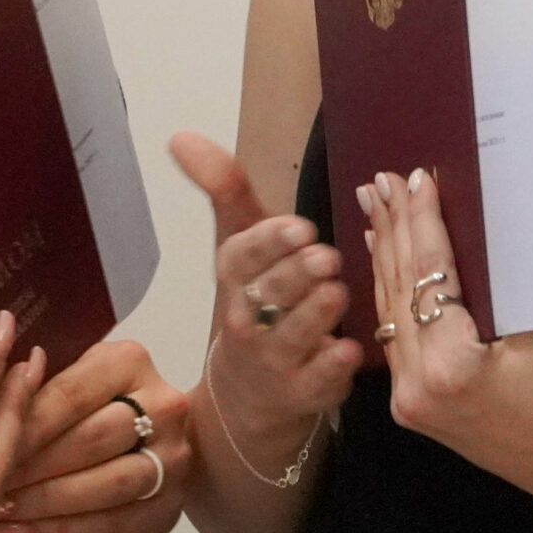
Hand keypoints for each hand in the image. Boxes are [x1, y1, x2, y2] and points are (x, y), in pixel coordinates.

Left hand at [0, 338, 190, 532]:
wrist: (150, 437)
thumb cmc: (89, 405)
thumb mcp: (66, 378)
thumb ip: (34, 384)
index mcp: (131, 362)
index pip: (70, 395)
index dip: (22, 426)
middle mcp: (164, 407)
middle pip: (91, 441)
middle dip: (32, 468)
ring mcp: (172, 460)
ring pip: (105, 486)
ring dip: (44, 503)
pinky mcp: (168, 508)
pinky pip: (110, 526)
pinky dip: (59, 532)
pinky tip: (20, 532)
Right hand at [176, 131, 360, 465]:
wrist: (246, 396)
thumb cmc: (253, 303)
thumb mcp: (239, 245)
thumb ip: (223, 189)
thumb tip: (180, 136)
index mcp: (233, 278)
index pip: (242, 257)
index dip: (269, 242)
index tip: (299, 227)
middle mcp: (246, 321)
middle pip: (267, 296)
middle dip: (296, 275)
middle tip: (326, 256)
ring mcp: (273, 363)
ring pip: (291, 338)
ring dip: (315, 315)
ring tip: (337, 292)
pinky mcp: (302, 394)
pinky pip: (317, 382)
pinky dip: (334, 368)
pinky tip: (351, 350)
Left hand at [362, 167, 532, 532]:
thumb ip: (497, 282)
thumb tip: (465, 224)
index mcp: (449, 368)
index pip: (429, 276)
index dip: (423, 222)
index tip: (416, 179)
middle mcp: (415, 387)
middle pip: (400, 290)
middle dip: (393, 230)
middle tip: (380, 182)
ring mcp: (408, 401)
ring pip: (391, 312)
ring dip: (385, 257)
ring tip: (375, 208)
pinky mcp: (413, 405)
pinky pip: (397, 337)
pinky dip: (393, 294)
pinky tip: (386, 260)